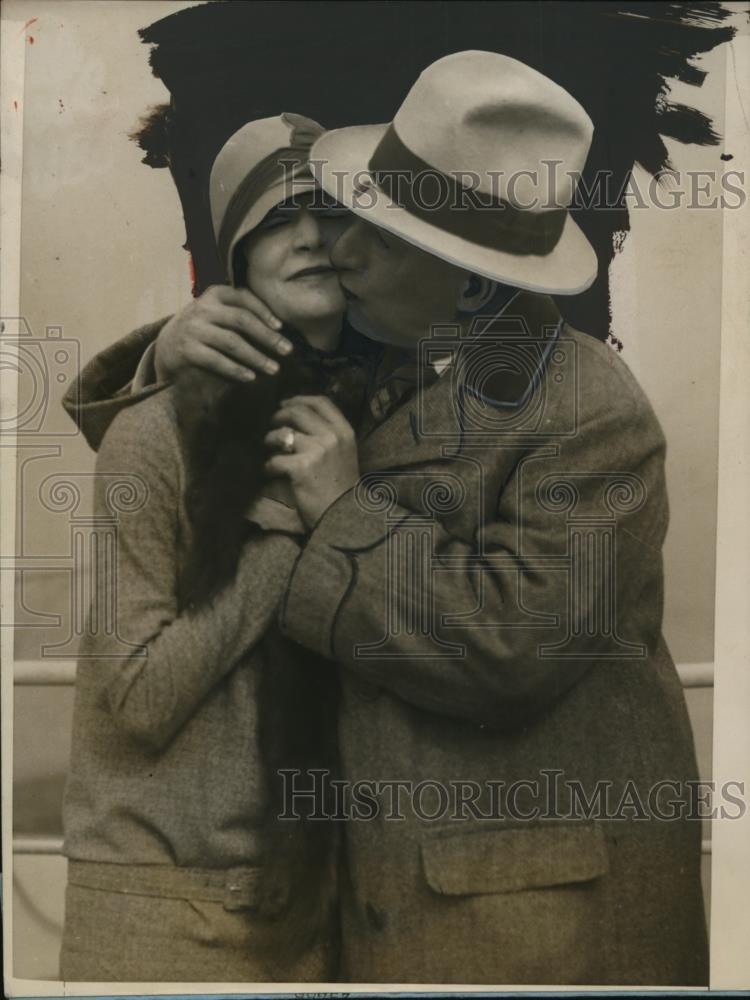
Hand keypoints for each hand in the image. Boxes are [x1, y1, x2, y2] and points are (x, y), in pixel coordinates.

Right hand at [154, 285, 293, 382]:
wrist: (166, 344)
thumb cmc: (204, 328)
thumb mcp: (218, 312)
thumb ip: (240, 313)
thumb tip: (280, 329)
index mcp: (215, 294)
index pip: (244, 298)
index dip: (264, 312)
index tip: (281, 327)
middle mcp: (203, 308)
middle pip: (242, 320)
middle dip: (267, 336)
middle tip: (287, 350)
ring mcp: (194, 328)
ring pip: (232, 342)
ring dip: (256, 357)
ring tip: (273, 368)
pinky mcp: (187, 349)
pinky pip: (217, 360)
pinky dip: (236, 369)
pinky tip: (251, 377)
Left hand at [264, 396, 359, 528]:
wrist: (344, 515)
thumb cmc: (341, 486)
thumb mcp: (344, 452)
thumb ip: (327, 434)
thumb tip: (296, 419)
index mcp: (344, 430)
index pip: (320, 402)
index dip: (299, 399)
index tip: (285, 405)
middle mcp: (332, 436)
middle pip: (297, 412)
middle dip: (278, 416)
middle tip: (270, 425)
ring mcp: (316, 450)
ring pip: (281, 434)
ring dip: (269, 440)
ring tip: (268, 449)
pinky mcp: (300, 467)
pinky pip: (274, 460)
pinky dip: (268, 466)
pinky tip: (270, 472)